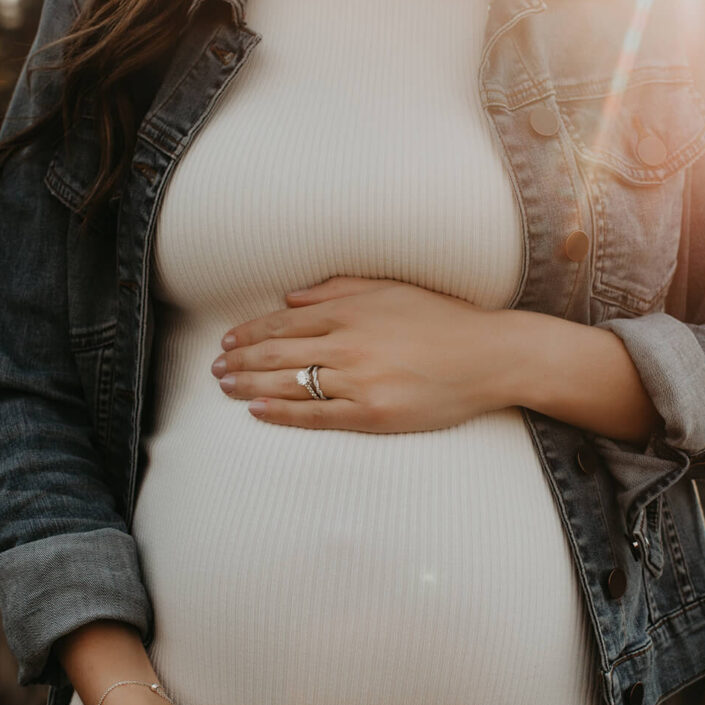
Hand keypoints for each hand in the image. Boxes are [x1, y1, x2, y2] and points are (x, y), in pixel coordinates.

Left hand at [211, 276, 515, 432]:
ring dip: (249, 383)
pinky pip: (315, 414)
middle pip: (277, 351)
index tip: (228, 340)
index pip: (285, 321)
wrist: (490, 357)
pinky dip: (280, 412)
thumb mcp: (392, 290)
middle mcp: (348, 343)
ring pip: (288, 381)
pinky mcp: (371, 413)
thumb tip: (291, 297)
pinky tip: (256, 410)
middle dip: (239, 359)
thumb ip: (339, 290)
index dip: (251, 332)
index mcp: (351, 310)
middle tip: (214, 367)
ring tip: (224, 387)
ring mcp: (358, 380)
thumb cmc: (446, 320)